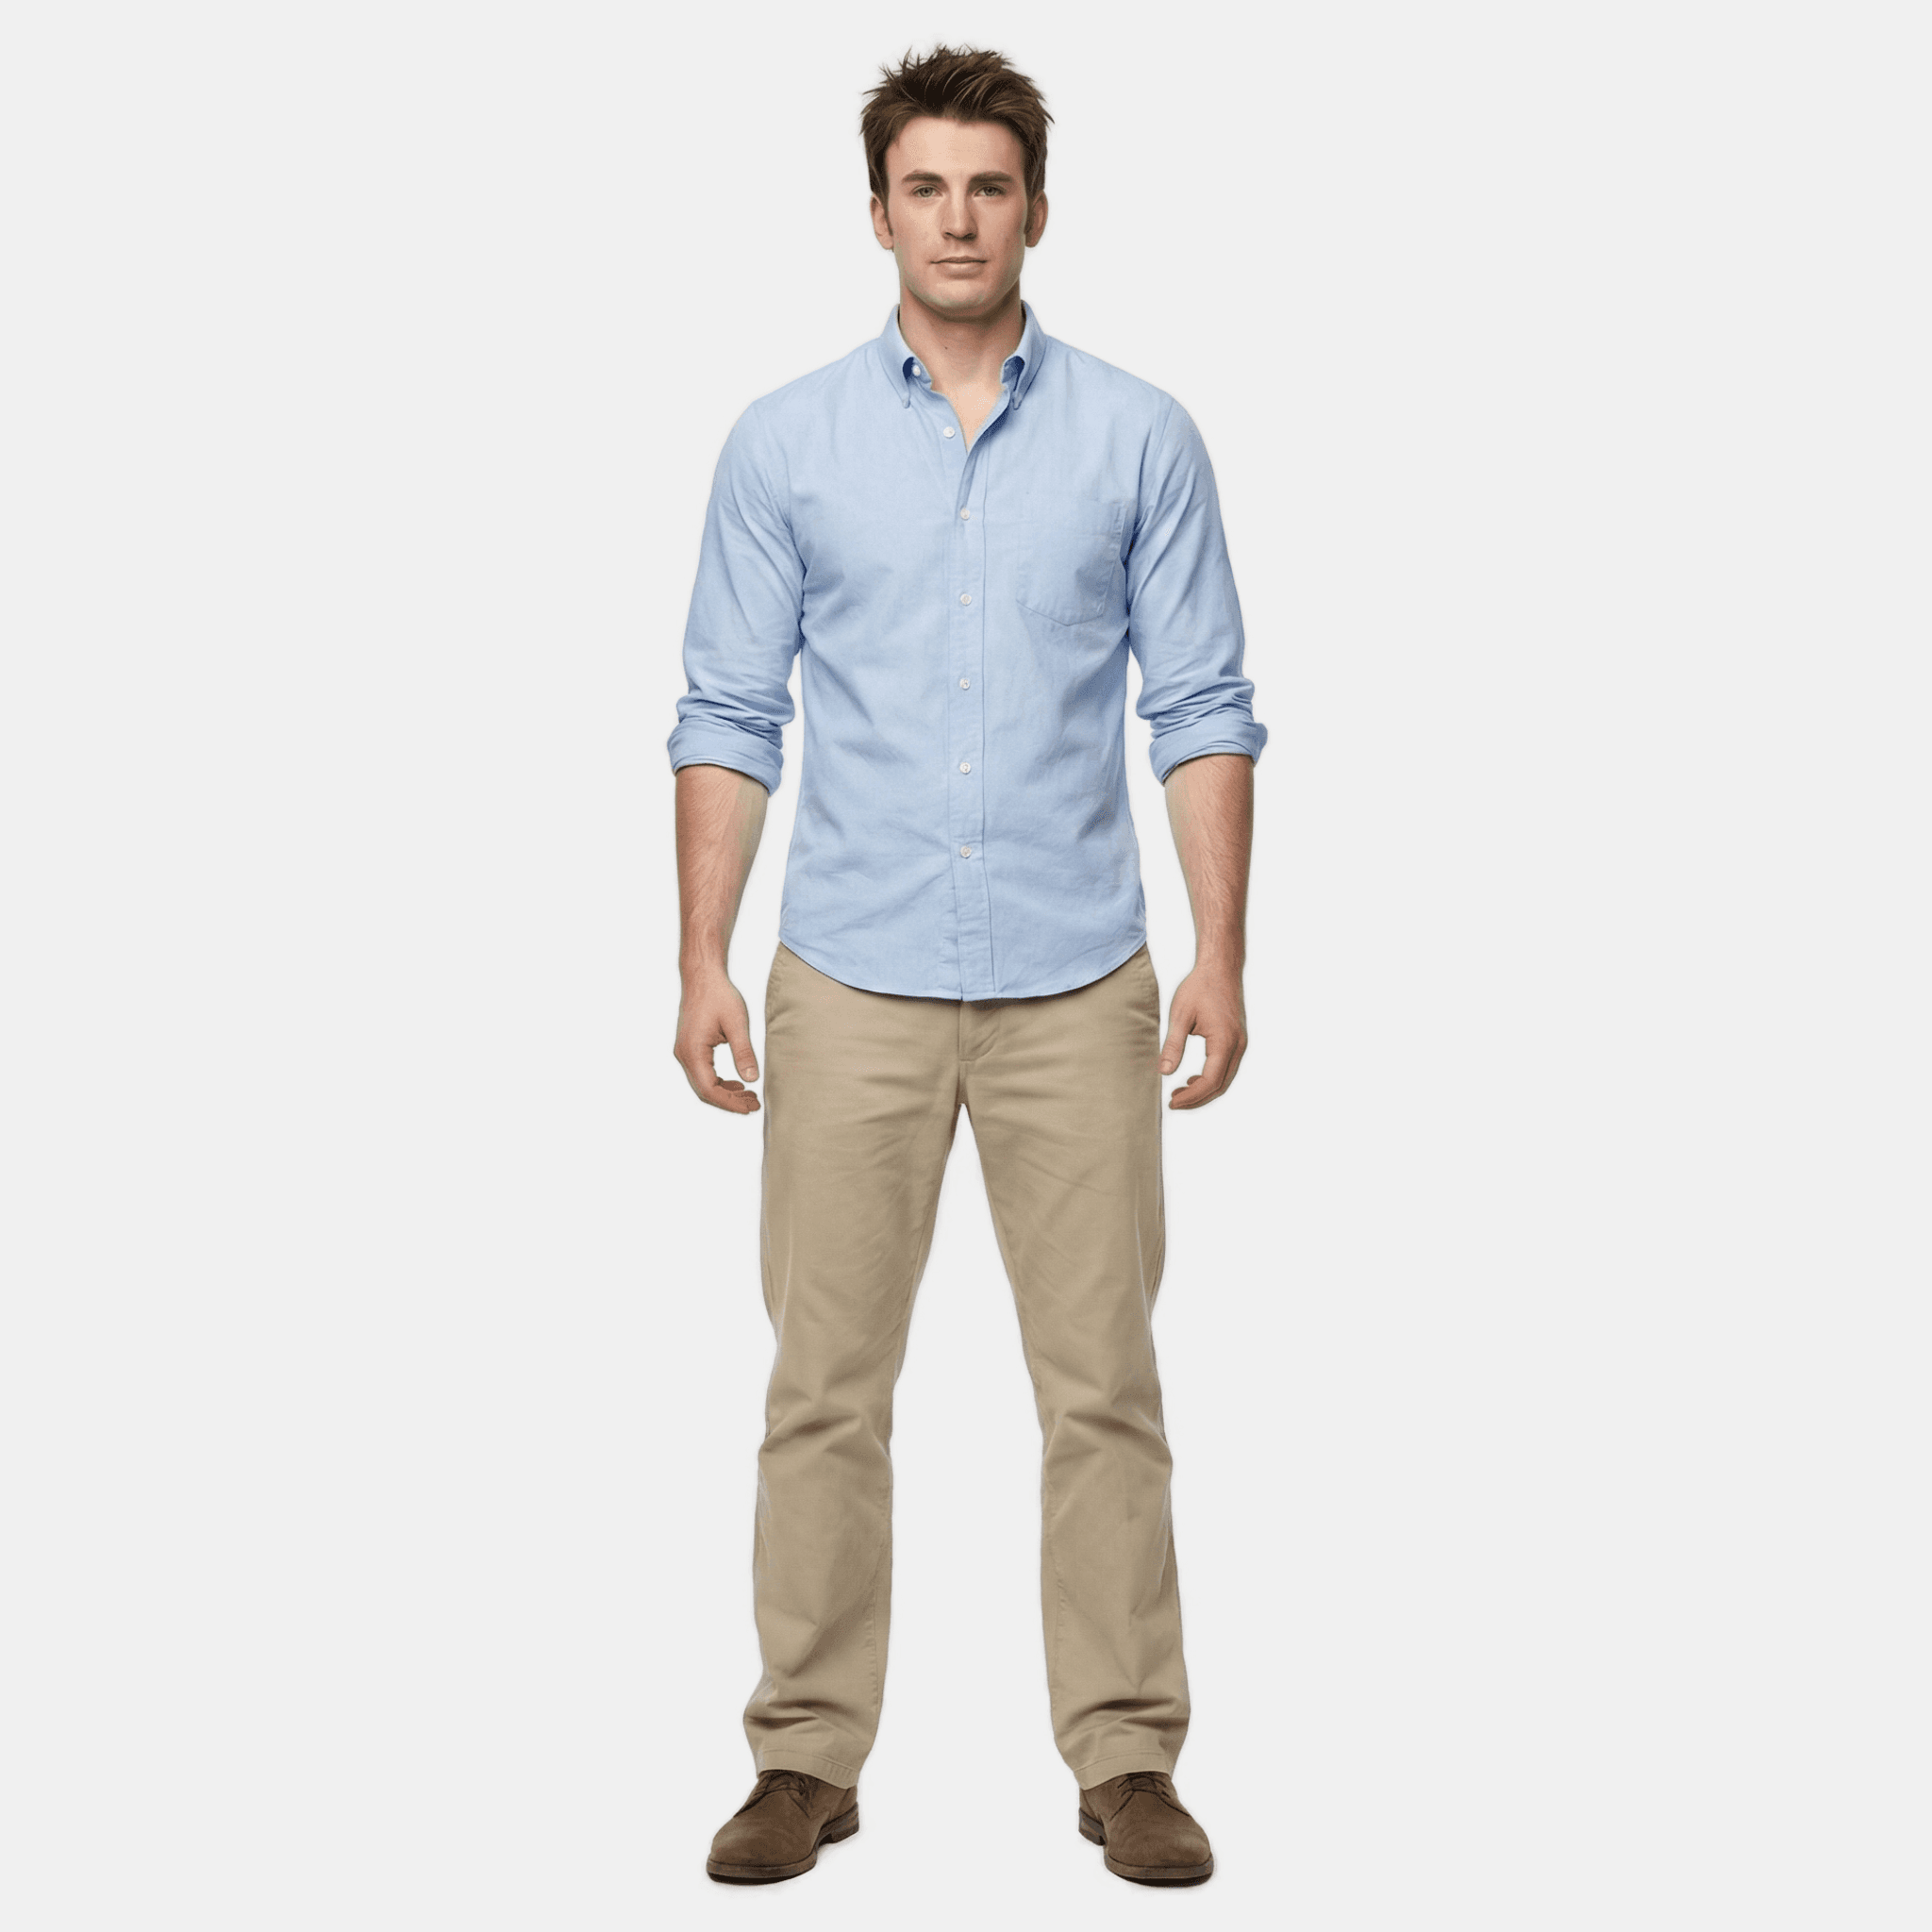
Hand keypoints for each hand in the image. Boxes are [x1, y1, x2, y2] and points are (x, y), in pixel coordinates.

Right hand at [674, 968, 760, 1112]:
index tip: (750, 1108)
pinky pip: (703, 1073)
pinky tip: (737, 1083)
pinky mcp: (690, 1047)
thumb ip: (744, 1052)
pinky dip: (719, 1082)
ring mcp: (685, 1051)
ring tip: (749, 1096)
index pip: (709, 1089)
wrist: (702, 976)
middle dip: (729, 1101)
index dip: (730, 1103)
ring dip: (725, 1093)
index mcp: (693, 1051)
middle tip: (754, 1105)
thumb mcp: (737, 1023)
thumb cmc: (719, 995)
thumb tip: (752, 1079)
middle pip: (704, 1090)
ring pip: (703, 1083)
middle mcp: (684, 1054)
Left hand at [1158, 963, 1246, 1109]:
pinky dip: (1211, 1078)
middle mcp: (1238, 1046)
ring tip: (1179, 1092)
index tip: (1171, 1102)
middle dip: (1197, 1099)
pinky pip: (1227, 1067)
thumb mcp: (1180, 1016)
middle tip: (1173, 1102)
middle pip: (1220, 1085)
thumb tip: (1163, 1072)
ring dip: (1204, 1090)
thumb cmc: (1200, 987)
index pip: (1209, 1081)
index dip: (1190, 1097)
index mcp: (1224, 1042)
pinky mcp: (1237, 1040)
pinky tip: (1192, 1078)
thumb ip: (1173, 1045)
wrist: (1220, 968)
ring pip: (1225, 1079)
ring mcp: (1240, 1043)